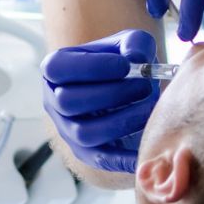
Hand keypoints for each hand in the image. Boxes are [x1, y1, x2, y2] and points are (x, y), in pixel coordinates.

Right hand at [41, 29, 160, 174]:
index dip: (90, 67)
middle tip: (144, 86)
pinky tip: (146, 148)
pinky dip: (123, 158)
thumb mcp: (130, 44)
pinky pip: (100, 159)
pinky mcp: (85, 152)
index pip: (56, 68)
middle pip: (68, 102)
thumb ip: (135, 43)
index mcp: (56, 68)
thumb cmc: (123, 63)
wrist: (128, 90)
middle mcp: (54, 100)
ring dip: (121, 121)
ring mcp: (67, 129)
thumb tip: (137, 58)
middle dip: (111, 94)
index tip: (125, 65)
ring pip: (84, 133)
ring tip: (149, 108)